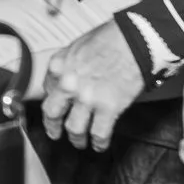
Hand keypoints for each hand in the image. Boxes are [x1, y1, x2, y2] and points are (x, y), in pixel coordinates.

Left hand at [41, 20, 145, 151]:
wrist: (136, 39)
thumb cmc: (112, 38)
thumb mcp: (79, 45)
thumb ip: (69, 63)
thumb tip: (68, 78)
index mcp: (59, 66)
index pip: (47, 88)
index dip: (54, 98)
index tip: (58, 104)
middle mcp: (68, 84)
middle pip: (52, 113)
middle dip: (52, 126)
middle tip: (54, 132)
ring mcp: (87, 98)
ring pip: (74, 128)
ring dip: (76, 138)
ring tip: (79, 142)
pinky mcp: (108, 108)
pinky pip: (99, 133)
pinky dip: (99, 143)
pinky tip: (99, 145)